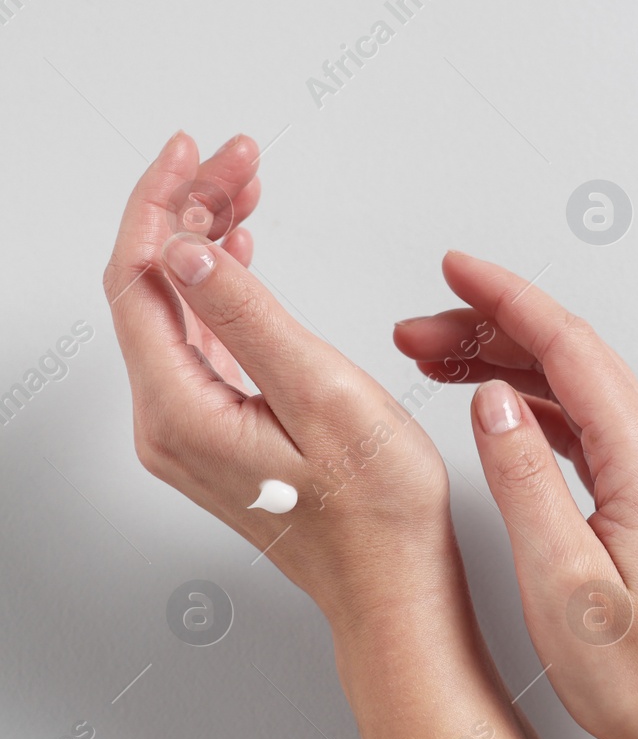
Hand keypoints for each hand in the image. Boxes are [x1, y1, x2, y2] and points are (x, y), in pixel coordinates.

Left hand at [104, 132, 453, 626]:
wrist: (394, 588)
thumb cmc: (377, 513)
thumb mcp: (323, 396)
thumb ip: (251, 318)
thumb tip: (190, 253)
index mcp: (180, 411)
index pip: (141, 277)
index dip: (162, 202)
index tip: (195, 151)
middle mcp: (168, 423)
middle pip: (153, 286)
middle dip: (189, 208)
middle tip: (237, 157)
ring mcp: (190, 432)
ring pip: (175, 309)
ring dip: (205, 241)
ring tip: (245, 187)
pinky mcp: (218, 436)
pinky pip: (197, 341)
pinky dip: (219, 286)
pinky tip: (241, 255)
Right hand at [394, 251, 637, 738]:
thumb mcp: (563, 580)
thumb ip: (524, 481)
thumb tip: (494, 402)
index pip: (569, 347)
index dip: (506, 299)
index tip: (454, 269)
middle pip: (570, 357)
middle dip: (490, 327)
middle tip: (416, 328)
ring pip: (574, 389)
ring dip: (506, 366)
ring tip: (433, 361)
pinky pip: (583, 426)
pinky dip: (532, 406)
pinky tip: (493, 413)